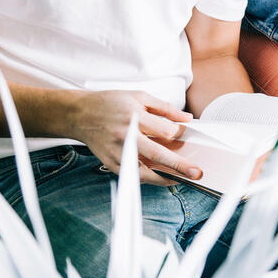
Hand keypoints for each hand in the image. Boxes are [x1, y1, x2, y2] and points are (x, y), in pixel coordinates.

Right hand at [66, 90, 201, 184]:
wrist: (81, 115)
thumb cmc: (111, 104)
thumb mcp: (139, 97)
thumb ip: (165, 108)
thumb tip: (187, 119)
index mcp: (134, 117)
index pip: (165, 131)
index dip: (179, 135)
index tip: (185, 136)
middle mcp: (126, 137)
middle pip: (158, 154)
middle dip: (179, 165)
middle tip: (196, 173)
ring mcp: (118, 153)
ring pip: (146, 172)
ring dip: (166, 177)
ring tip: (181, 179)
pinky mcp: (113, 164)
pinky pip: (135, 176)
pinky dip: (151, 179)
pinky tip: (163, 177)